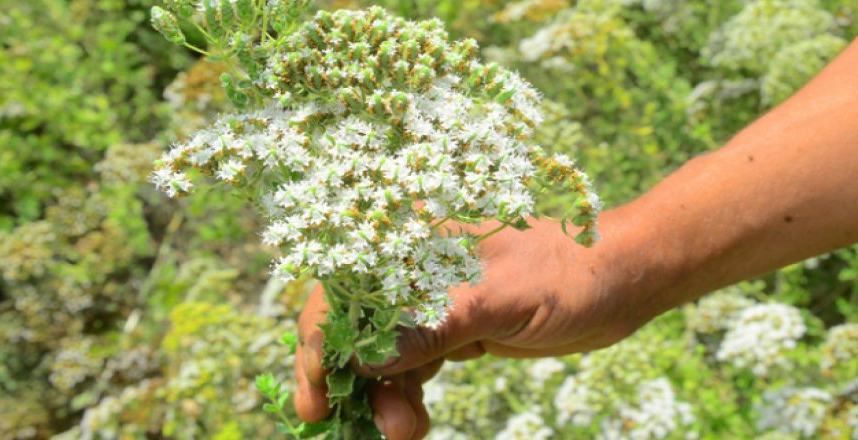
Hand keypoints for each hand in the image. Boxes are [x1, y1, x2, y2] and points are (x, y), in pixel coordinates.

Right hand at [294, 212, 647, 438]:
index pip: (346, 286)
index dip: (321, 338)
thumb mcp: (496, 299)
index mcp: (417, 241)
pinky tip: (412, 425)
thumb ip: (430, 327)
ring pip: (382, 355)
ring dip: (381, 398)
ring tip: (402, 432)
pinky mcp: (452, 328)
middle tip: (350, 425)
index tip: (319, 392)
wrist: (618, 283)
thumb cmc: (564, 273)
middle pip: (355, 325)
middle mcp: (414, 268)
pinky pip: (411, 367)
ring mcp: (432, 301)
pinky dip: (405, 398)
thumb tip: (363, 364)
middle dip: (349, 379)